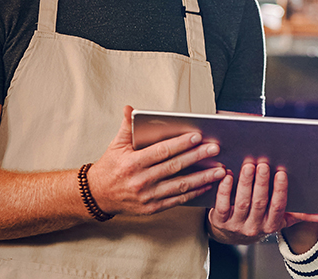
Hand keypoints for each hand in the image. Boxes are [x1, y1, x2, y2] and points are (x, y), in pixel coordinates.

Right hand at [85, 106, 226, 216]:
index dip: (180, 144)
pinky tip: (207, 185)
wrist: (98, 196)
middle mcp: (141, 180)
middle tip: (215, 149)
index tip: (197, 136)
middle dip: (197, 157)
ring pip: (180, 186)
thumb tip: (129, 108)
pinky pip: (177, 200)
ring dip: (202, 178)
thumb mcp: (115, 145)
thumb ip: (126, 127)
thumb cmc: (110, 167)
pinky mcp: (152, 208)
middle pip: (175, 167)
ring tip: (220, 170)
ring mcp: (147, 197)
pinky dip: (194, 193)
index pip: (161, 151)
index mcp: (133, 163)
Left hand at [207, 161, 317, 244]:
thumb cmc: (260, 218)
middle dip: (262, 183)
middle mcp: (254, 227)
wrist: (231, 234)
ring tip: (248, 165)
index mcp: (271, 225)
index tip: (281, 173)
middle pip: (259, 203)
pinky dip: (224, 190)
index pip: (278, 207)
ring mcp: (236, 225)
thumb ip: (302, 214)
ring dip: (245, 183)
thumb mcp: (281, 219)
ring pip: (241, 202)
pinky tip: (228, 175)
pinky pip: (221, 205)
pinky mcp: (219, 221)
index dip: (279, 190)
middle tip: (263, 164)